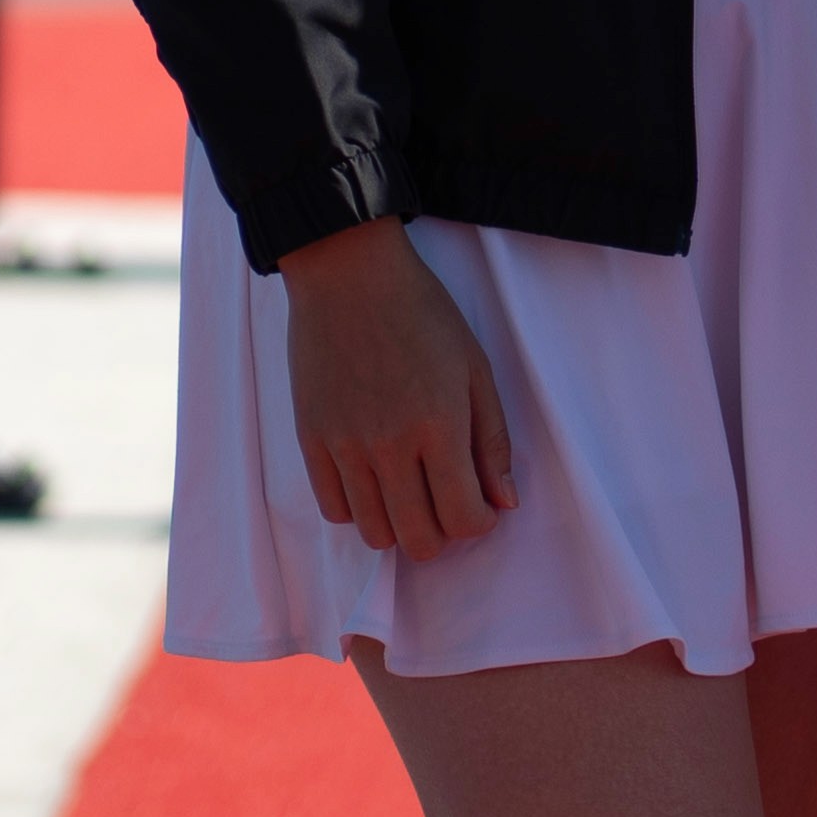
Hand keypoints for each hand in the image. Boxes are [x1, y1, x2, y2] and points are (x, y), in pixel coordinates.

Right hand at [276, 218, 517, 555]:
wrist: (349, 276)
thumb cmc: (422, 313)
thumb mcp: (475, 368)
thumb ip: (492, 440)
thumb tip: (504, 502)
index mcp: (440, 426)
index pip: (463, 519)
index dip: (479, 522)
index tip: (480, 503)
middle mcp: (390, 446)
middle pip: (419, 540)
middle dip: (443, 532)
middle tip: (447, 501)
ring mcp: (345, 446)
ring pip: (374, 533)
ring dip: (400, 525)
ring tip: (410, 492)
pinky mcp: (311, 440)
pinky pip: (334, 509)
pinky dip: (359, 508)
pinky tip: (374, 480)